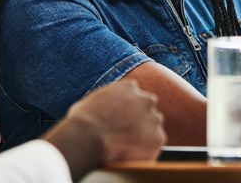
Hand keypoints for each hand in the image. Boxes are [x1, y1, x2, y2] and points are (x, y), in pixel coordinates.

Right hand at [44, 79, 165, 179]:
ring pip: (153, 125)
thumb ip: (106, 99)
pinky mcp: (157, 138)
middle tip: (125, 131)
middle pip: (147, 108)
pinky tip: (131, 152)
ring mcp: (153, 118)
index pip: (135, 94)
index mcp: (129, 87)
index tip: (121, 117)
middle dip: (139, 118)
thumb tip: (101, 106)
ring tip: (126, 144)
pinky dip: (146, 149)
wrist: (87, 139)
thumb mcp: (91, 100)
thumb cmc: (82, 121)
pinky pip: (155, 143)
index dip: (128, 107)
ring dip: (144, 133)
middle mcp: (146, 99)